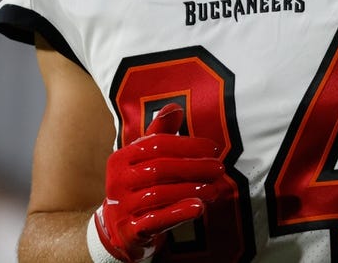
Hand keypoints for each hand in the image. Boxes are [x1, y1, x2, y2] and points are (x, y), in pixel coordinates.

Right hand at [93, 103, 224, 261]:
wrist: (118, 228)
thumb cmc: (138, 186)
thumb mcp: (144, 160)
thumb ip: (159, 134)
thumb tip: (175, 107)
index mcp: (121, 158)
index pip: (157, 145)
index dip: (188, 145)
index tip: (214, 148)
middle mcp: (118, 180)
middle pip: (160, 168)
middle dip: (194, 167)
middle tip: (219, 168)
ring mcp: (121, 206)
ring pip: (160, 194)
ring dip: (191, 189)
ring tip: (215, 188)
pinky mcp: (130, 230)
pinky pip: (155, 220)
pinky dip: (178, 213)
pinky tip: (198, 207)